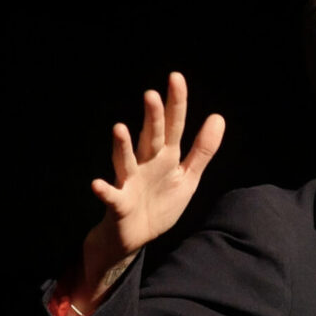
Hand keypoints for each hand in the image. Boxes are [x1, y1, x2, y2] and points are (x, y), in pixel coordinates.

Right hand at [82, 71, 224, 283]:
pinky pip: (111, 197)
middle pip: (150, 138)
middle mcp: (145, 164)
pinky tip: (96, 184)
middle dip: (151, 119)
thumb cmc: (160, 202)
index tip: (176, 78)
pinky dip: (104, 191)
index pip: (173, 126)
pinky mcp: (119, 204)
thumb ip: (202, 149)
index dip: (175, 104)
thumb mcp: (187, 176)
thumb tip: (218, 117)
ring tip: (119, 128)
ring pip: (126, 161)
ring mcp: (129, 182)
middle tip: (151, 94)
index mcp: (165, 157)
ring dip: (122, 147)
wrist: (135, 236)